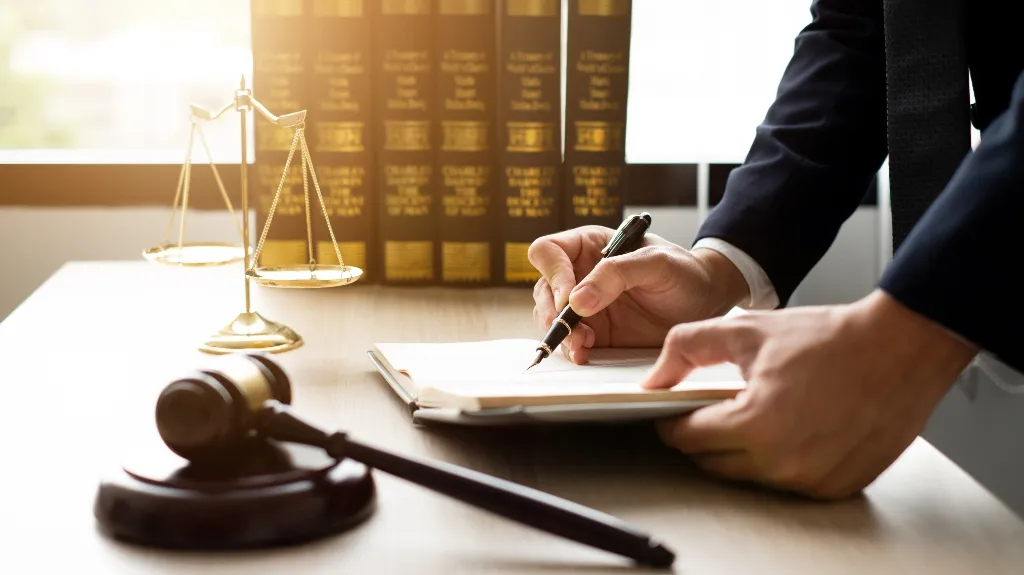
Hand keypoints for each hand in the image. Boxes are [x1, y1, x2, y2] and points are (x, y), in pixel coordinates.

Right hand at [528, 226, 748, 363]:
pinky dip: (572, 350)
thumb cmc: (683, 271)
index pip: (547, 252)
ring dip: (562, 334)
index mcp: (587, 246)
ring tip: (585, 344)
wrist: (706, 302)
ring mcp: (585, 306)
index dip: (552, 273)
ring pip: (550, 319)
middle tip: (577, 330)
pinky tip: (586, 354)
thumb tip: (576, 299)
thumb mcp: (656, 263)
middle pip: (543, 290)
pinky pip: (570, 342)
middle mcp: (579, 275)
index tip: (568, 298)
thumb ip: (617, 274)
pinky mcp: (595, 333)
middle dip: (553, 313)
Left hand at [642, 289, 977, 498]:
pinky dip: (781, 460)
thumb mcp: (746, 329)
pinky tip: (793, 427)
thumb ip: (688, 348)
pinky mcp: (836, 486)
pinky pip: (788, 482)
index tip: (676, 412)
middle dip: (706, 436)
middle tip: (716, 409)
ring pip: (749, 476)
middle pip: (714, 462)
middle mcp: (782, 462)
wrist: (899, 349)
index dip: (674, 421)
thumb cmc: (830, 338)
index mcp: (755, 425)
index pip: (688, 439)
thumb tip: (655, 375)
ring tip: (760, 411)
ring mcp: (811, 480)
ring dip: (743, 449)